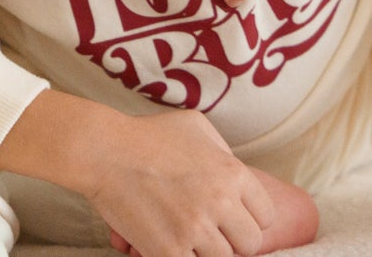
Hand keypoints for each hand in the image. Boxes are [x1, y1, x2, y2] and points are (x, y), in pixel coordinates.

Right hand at [0, 92, 280, 256]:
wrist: (106, 152)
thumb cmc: (149, 135)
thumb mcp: (197, 127)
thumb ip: (224, 152)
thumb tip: (237, 175)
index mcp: (232, 173)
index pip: (266, 216)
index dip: (250, 219)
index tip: (233, 218)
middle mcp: (221, 202)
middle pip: (250, 244)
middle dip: (234, 240)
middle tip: (212, 232)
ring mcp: (196, 229)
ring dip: (207, 251)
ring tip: (190, 236)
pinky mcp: (170, 250)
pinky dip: (184, 256)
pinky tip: (171, 243)